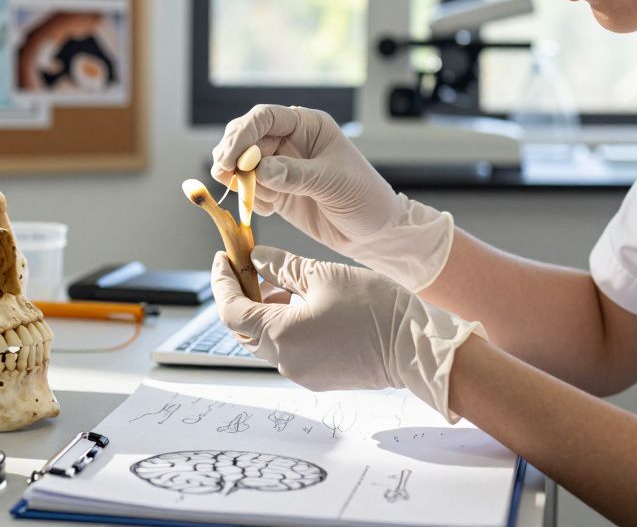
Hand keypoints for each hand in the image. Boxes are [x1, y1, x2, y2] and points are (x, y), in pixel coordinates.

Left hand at [210, 246, 483, 421]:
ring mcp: (301, 373)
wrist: (415, 347)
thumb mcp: (322, 275)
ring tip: (279, 281)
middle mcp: (285, 361)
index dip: (222, 283)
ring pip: (266, 339)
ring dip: (265, 311)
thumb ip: (282, 267)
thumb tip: (257, 259)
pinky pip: (288, 350)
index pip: (230, 311)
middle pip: (244, 328)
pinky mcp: (317, 377)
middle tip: (246, 266)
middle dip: (242, 295)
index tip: (223, 259)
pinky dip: (284, 326)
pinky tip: (299, 303)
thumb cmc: (373, 308)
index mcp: (280, 335)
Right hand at [211, 104, 453, 290]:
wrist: (373, 233)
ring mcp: (280, 165)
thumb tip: (259, 170)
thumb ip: (295, 175)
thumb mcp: (333, 182)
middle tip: (229, 177)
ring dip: (238, 180)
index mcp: (307, 125)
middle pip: (244, 137)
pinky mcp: (275, 190)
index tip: (231, 159)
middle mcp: (289, 140)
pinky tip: (269, 210)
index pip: (264, 118)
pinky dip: (248, 199)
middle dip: (232, 157)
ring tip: (255, 199)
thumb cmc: (364, 198)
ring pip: (240, 164)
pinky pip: (248, 189)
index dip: (242, 134)